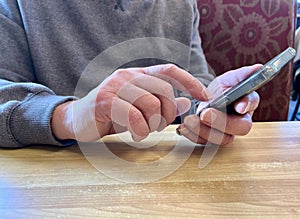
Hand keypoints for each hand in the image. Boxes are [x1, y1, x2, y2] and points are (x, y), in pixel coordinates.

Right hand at [52, 64, 209, 141]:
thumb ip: (162, 104)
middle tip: (159, 126)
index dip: (190, 81)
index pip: (169, 70)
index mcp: (138, 75)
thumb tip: (187, 102)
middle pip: (163, 90)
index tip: (205, 96)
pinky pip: (134, 116)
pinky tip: (135, 134)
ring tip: (143, 131)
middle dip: (168, 113)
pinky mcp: (105, 100)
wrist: (78, 119)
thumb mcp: (140, 109)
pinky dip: (140, 130)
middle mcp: (128, 76)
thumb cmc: (111, 114)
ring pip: (150, 104)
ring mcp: (115, 86)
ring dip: (152, 124)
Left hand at [177, 64, 261, 144]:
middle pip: (239, 128)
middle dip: (221, 121)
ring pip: (221, 139)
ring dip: (204, 131)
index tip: (238, 106)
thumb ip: (242, 74)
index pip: (252, 104)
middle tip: (205, 113)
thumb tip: (258, 68)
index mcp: (247, 103)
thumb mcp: (229, 79)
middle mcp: (240, 121)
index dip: (247, 105)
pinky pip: (204, 142)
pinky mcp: (212, 139)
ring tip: (190, 120)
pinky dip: (192, 135)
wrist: (205, 99)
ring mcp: (227, 133)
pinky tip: (183, 128)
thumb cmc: (222, 89)